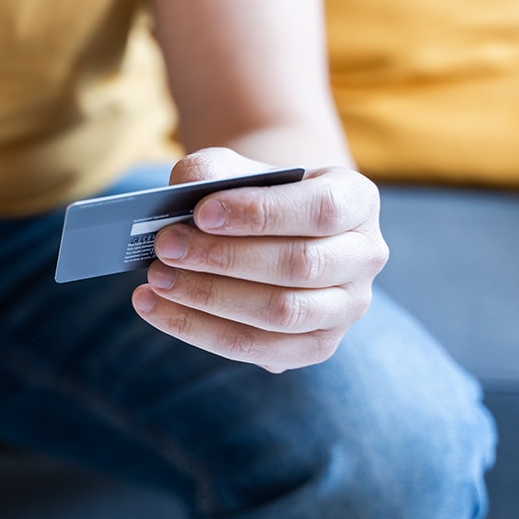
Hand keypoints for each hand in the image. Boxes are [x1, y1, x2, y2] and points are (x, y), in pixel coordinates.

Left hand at [134, 148, 388, 371]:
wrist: (267, 228)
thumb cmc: (248, 193)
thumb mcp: (232, 168)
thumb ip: (210, 173)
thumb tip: (181, 197)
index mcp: (357, 201)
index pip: (321, 210)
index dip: (261, 213)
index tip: (201, 212)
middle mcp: (364, 256)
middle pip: (300, 265)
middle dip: (223, 258)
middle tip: (163, 247)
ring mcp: (346, 307)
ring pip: (283, 313)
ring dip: (210, 297)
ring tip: (155, 278)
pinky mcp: (316, 346)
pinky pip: (260, 349)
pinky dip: (199, 330)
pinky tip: (154, 308)